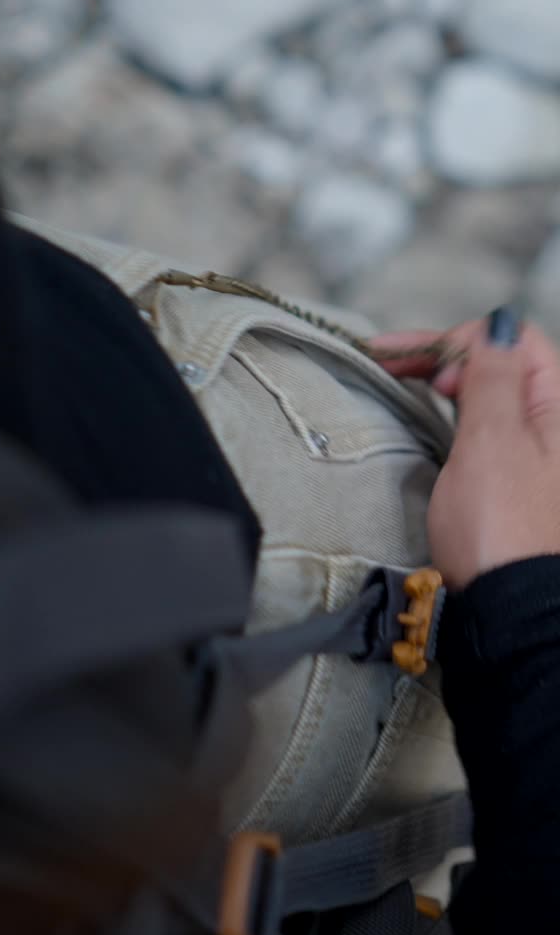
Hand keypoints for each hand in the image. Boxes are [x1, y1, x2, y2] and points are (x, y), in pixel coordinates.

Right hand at [372, 313, 559, 589]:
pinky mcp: (516, 478)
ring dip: (448, 379)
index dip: (462, 340)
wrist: (507, 608)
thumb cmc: (500, 527)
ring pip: (492, 392)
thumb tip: (497, 325)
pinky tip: (429, 414)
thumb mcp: (492, 440)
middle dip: (446, 355)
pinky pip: (486, 424)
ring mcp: (537, 453)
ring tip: (403, 380)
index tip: (416, 363)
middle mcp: (554, 425)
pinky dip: (454, 410)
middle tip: (391, 363)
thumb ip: (494, 376)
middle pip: (502, 362)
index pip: (514, 339)